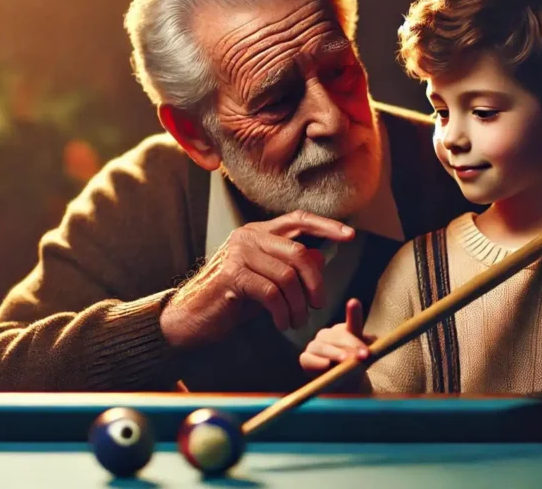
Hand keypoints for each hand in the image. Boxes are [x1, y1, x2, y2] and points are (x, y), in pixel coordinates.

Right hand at [159, 210, 354, 348]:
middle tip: (318, 305)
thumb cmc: (231, 299)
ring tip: (297, 321)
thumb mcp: (267, 280)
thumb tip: (321, 258)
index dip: (326, 226)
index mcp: (258, 232)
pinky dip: (283, 312)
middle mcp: (248, 236)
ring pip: (288, 276)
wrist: (191, 317)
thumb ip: (290, 267)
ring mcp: (238, 254)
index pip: (298, 219)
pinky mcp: (232, 276)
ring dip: (299, 304)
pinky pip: (272, 293)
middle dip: (315, 283)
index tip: (350, 235)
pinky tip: (281, 323)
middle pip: (299, 252)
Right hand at [299, 299, 374, 371]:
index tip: (353, 303)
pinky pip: (308, 358)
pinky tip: (326, 365)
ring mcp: (315, 345)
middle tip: (363, 355)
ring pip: (324, 346)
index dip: (353, 313)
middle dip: (351, 346)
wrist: (345, 388)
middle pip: (338, 336)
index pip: (351, 320)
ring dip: (336, 354)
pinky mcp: (305, 358)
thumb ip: (368, 346)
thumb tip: (373, 340)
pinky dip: (317, 362)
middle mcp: (328, 334)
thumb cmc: (355, 368)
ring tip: (347, 360)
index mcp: (345, 330)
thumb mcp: (366, 357)